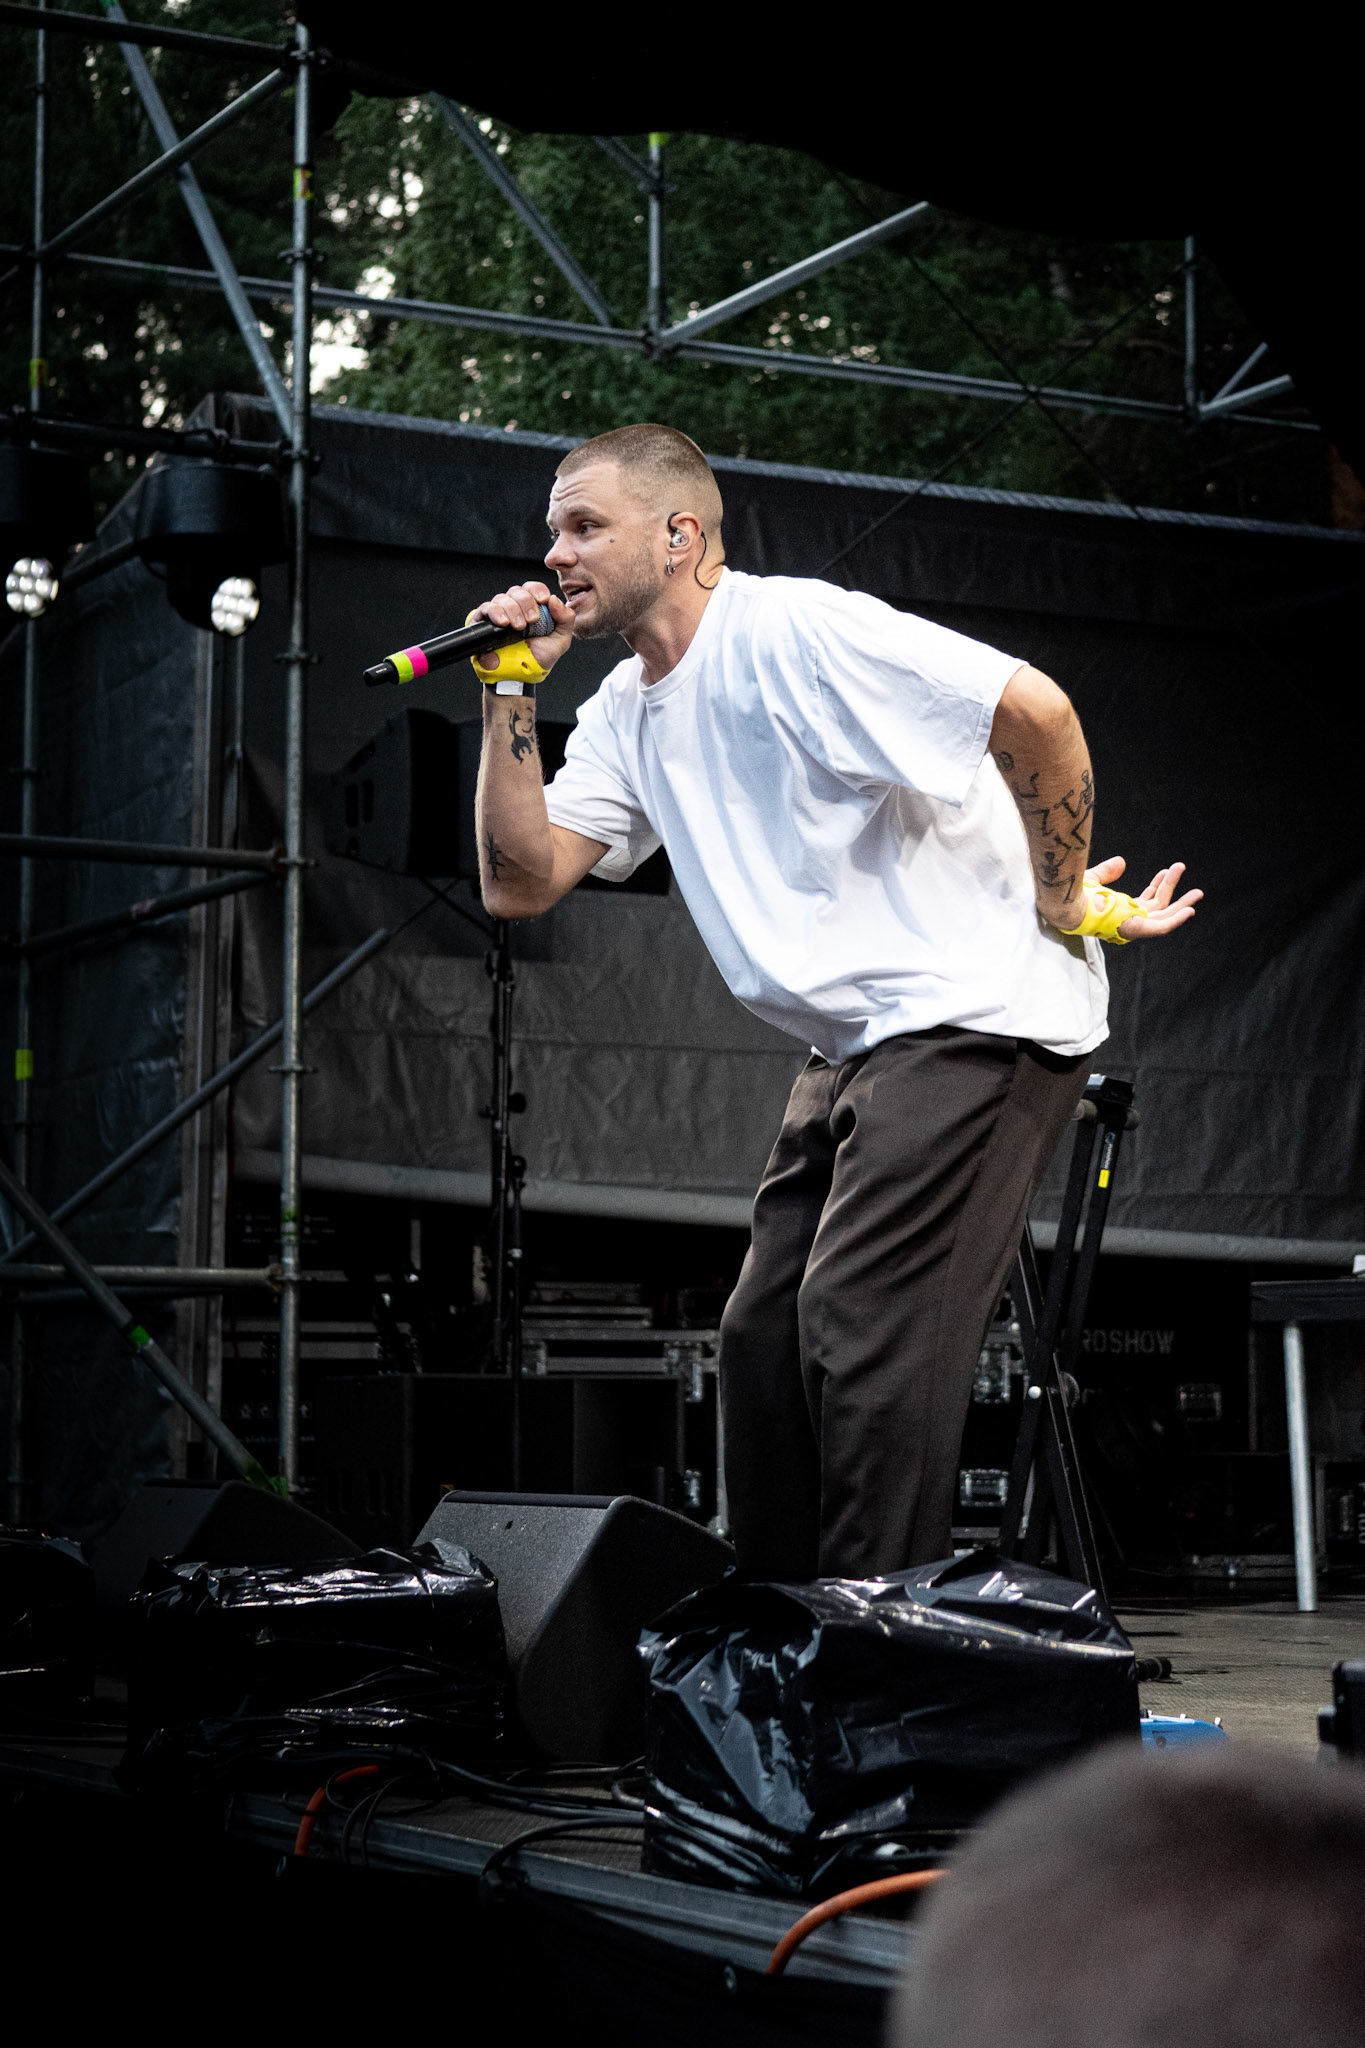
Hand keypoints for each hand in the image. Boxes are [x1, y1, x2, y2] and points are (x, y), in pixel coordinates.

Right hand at [473, 581, 574, 673]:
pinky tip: (504, 623)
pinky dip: (495, 612)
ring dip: (512, 609)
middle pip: (517, 591)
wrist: (519, 678)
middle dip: (526, 603)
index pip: (532, 588)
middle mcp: (514, 607)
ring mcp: (499, 614)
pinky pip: (486, 608)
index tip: (543, 600)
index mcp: (531, 607)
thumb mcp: (560, 641)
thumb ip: (566, 619)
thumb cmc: (537, 659)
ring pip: (502, 598)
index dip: (537, 590)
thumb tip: (554, 599)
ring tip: (519, 627)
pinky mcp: (483, 623)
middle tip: (532, 621)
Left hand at [1062, 855, 1202, 939]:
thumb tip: (1121, 861)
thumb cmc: (1074, 897)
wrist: (1068, 904)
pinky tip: (1191, 909)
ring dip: (1181, 904)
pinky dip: (1177, 919)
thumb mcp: (1094, 879)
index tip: (1165, 871)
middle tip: (1183, 872)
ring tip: (1198, 892)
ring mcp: (1133, 926)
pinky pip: (1163, 927)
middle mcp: (1128, 920)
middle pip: (1157, 906)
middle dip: (1172, 889)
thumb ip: (1107, 871)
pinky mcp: (1138, 929)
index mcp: (1119, 910)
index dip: (1157, 885)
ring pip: (1164, 915)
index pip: (1144, 900)